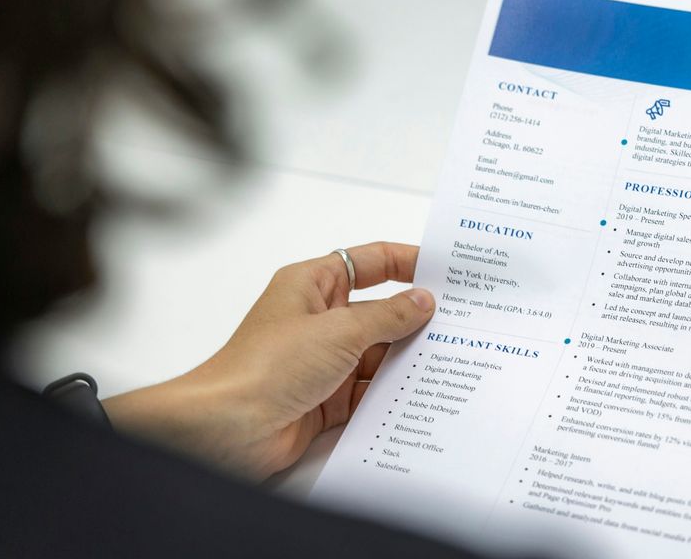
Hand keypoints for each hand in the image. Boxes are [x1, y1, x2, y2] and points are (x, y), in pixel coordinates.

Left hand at [102, 242, 434, 479]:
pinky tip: (422, 394)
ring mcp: (323, 361)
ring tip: (451, 359)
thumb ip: (387, 316)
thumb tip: (422, 301)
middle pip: (379, 311)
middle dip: (415, 318)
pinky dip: (392, 393)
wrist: (229, 429)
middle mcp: (318, 319)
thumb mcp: (339, 331)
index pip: (369, 262)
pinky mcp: (327, 399)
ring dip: (406, 359)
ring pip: (378, 354)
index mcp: (312, 285)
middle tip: (461, 321)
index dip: (407, 262)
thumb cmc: (265, 367)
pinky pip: (370, 391)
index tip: (445, 269)